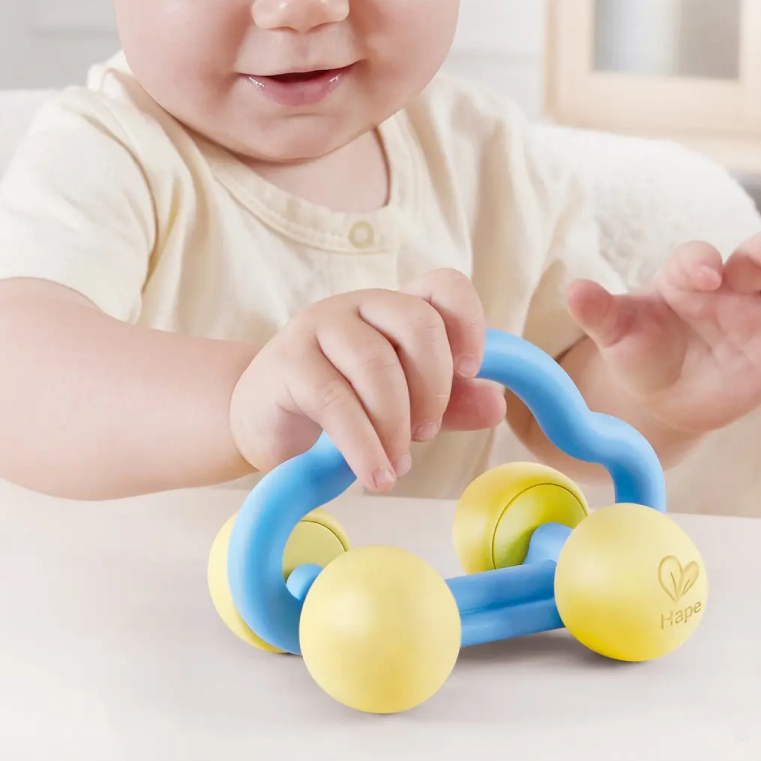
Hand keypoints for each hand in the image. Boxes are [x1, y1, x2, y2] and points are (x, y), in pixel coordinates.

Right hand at [229, 269, 503, 491]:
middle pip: (416, 323)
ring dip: (395, 423)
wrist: (263, 420)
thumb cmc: (342, 407)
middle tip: (428, 433)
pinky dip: (363, 444)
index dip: (467, 321)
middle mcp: (359, 304)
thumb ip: (450, 404)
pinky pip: (335, 400)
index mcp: (395, 307)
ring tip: (398, 466)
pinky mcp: (288, 361)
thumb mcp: (404, 405)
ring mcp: (319, 326)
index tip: (471, 370)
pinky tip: (374, 474)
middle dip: (433, 384)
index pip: (443, 285)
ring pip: (375, 362)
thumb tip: (497, 405)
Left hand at [565, 228, 760, 442]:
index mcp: (686, 276)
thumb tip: (572, 289)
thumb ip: (600, 311)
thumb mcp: (616, 334)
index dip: (698, 264)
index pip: (696, 259)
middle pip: (753, 259)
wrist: (664, 394)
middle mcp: (730, 286)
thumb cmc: (639, 351)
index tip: (699, 275)